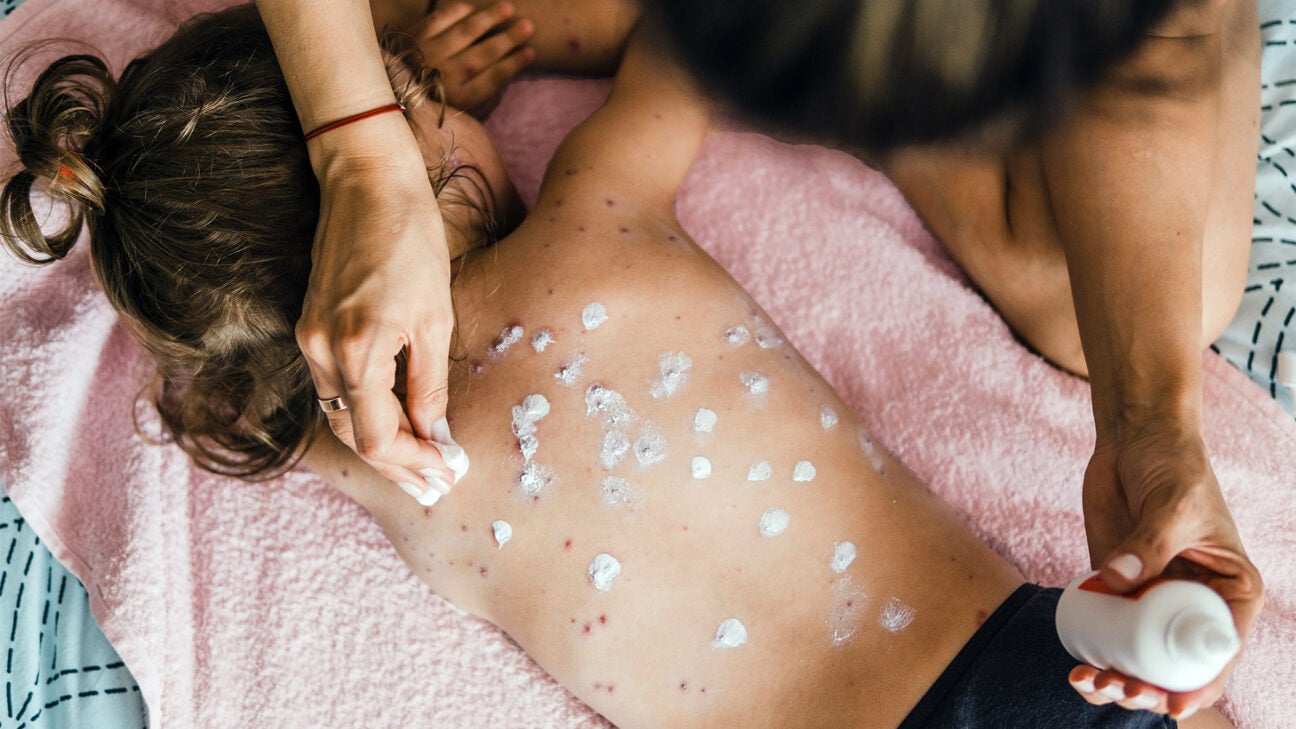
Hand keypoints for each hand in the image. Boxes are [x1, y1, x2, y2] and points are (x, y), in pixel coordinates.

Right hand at [297, 118, 460, 504]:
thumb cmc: (411, 241)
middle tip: (434, 486)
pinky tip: (395, 422)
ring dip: (379, 443)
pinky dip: (363, 411)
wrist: (367, 182)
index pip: (377, 438)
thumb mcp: (436, 317)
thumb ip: (429, 385)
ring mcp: (309, 339)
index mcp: (357, 351)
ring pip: (340, 414)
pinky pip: (333, 387)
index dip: (412, 463)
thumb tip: (436, 436)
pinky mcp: (309, 326)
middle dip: (395, 465)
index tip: (446, 474)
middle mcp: (321, 351)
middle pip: (352, 435)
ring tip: (420, 465)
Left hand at [407, 1, 534, 116]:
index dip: (514, 64)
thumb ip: (485, 100)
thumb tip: (507, 79)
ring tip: (508, 8)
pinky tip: (475, 9)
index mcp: (459, 98)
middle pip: (483, 54)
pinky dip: (460, 10)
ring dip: (489, 18)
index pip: (493, 79)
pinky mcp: (415, 35)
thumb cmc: (435, 102)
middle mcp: (445, 76)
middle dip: (508, 39)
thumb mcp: (461, 112)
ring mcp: (429, 53)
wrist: (389, 92)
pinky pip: (442, 17)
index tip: (531, 51)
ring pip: (465, 32)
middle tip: (528, 26)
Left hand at [1071, 418, 1263, 717]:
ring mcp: (1153, 596)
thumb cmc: (1173, 465)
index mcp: (1231, 591)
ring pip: (1140, 653)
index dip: (1201, 683)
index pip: (1220, 648)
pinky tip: (1078, 665)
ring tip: (1091, 682)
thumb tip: (1116, 580)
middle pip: (1176, 661)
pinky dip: (1096, 652)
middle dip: (1151, 687)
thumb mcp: (1173, 503)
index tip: (1171, 704)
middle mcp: (1194, 601)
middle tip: (1121, 689)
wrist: (1135, 439)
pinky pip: (1107, 628)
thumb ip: (1148, 542)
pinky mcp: (1117, 584)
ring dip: (1119, 676)